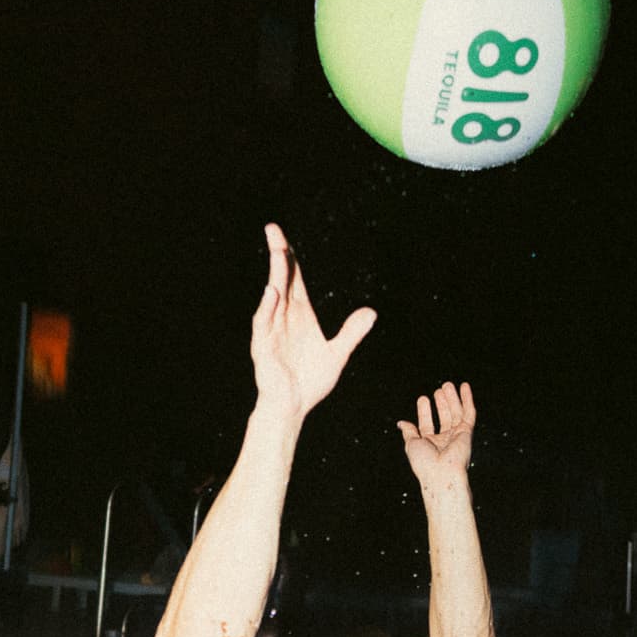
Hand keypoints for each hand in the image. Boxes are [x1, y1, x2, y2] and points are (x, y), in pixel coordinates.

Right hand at [250, 223, 374, 420]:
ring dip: (275, 274)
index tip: (283, 235)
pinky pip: (265, 323)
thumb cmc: (310, 381)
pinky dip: (268, 307)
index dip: (290, 256)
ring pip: (274, 296)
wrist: (293, 408)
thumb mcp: (337, 354)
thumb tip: (371, 312)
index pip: (295, 278)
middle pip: (282, 278)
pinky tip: (272, 292)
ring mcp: (272, 329)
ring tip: (278, 251)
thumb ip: (352, 333)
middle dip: (278, 254)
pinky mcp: (265, 346)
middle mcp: (284, 316)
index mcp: (300, 314)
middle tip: (273, 229)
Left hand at [397, 380, 475, 486]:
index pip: (427, 424)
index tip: (423, 398)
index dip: (424, 411)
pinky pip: (469, 413)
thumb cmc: (425, 463)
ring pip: (456, 413)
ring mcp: (457, 437)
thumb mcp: (412, 444)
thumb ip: (409, 432)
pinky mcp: (467, 433)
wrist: (441, 473)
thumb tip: (401, 423)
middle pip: (444, 417)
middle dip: (441, 403)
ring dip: (453, 399)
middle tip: (438, 389)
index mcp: (430, 445)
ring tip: (447, 385)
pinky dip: (467, 399)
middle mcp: (445, 441)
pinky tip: (465, 387)